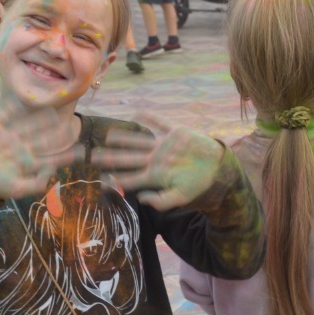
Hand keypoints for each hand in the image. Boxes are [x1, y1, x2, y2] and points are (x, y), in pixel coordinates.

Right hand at [0, 108, 85, 202]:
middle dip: (58, 130)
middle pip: (43, 136)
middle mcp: (23, 147)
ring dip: (41, 115)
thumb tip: (52, 172)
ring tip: (55, 106)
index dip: (67, 155)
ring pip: (29, 124)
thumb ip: (35, 184)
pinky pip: (8, 115)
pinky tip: (27, 99)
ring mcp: (10, 136)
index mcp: (30, 162)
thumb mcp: (16, 190)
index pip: (52, 157)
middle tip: (73, 118)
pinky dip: (17, 107)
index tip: (82, 150)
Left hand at [91, 116, 226, 210]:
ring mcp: (164, 146)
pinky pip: (160, 123)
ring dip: (124, 138)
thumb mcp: (181, 197)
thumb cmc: (199, 185)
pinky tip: (138, 113)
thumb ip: (161, 201)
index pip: (132, 178)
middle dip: (112, 157)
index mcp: (155, 175)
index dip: (116, 179)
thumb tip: (142, 199)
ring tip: (109, 135)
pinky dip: (150, 118)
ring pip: (139, 141)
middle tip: (95, 157)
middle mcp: (156, 159)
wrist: (218, 168)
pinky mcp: (176, 133)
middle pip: (130, 158)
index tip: (100, 180)